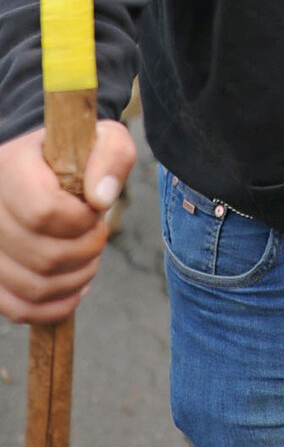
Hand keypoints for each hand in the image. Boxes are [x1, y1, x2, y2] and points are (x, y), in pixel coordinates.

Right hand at [0, 121, 136, 323]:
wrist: (42, 167)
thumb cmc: (76, 153)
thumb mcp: (104, 138)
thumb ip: (111, 158)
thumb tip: (101, 199)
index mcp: (11, 167)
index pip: (43, 210)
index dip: (80, 220)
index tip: (94, 211)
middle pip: (42, 255)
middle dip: (85, 251)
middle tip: (98, 235)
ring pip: (32, 287)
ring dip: (75, 280)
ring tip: (89, 259)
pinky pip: (16, 308)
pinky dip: (53, 307)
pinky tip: (75, 287)